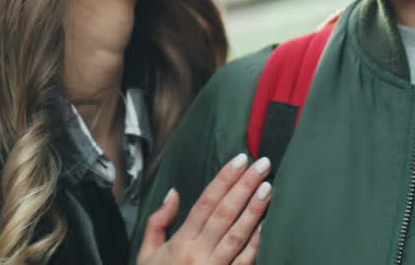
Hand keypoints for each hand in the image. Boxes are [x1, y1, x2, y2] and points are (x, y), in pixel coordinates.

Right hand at [137, 153, 271, 264]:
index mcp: (180, 243)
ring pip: (237, 235)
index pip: (205, 203)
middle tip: (262, 164)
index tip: (239, 160)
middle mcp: (198, 255)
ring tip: (268, 187)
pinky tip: (267, 225)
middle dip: (243, 186)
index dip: (223, 180)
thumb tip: (174, 193)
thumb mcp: (146, 254)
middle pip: (224, 214)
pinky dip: (256, 244)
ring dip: (254, 210)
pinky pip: (244, 262)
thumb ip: (159, 222)